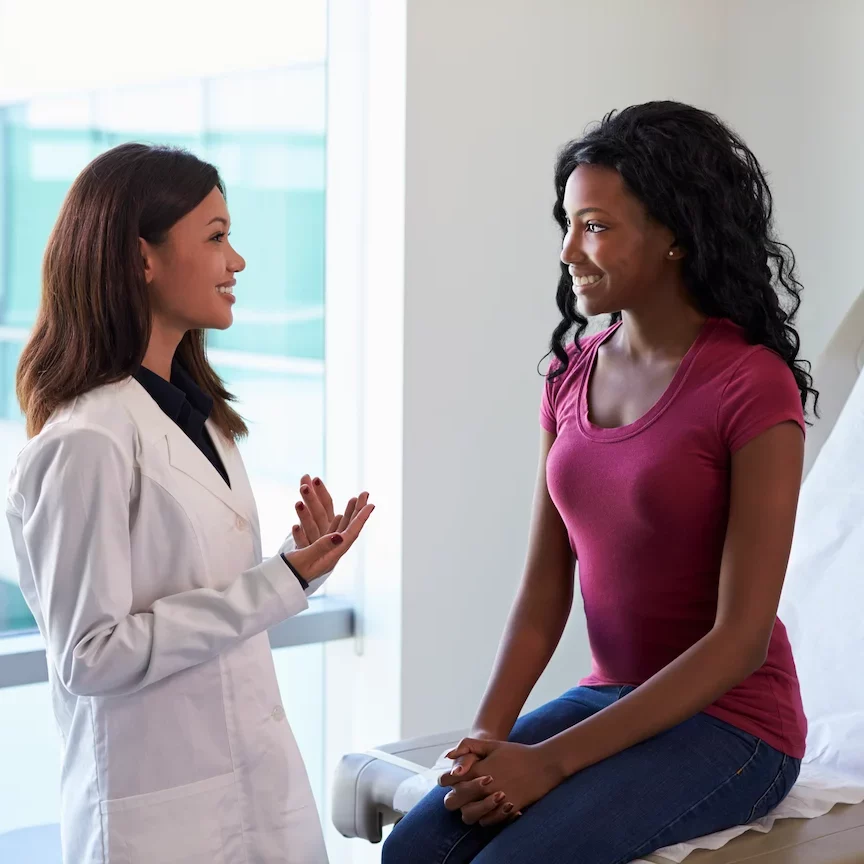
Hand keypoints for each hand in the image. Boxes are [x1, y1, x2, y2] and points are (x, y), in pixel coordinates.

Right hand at [285, 476, 373, 581]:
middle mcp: (333, 552)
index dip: (361, 518)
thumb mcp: (305, 558)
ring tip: (354, 500)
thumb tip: (340, 536)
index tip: (370, 504)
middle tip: (365, 494)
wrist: (282, 583)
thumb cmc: (292, 573)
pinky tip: (339, 516)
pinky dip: (336, 521)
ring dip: (348, 513)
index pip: (350, 533)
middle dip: (357, 511)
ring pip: (340, 528)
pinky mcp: (318, 550)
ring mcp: (326, 551)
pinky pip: (330, 532)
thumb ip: (321, 547)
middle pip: (349, 528)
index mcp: (332, 554)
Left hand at [439, 738, 562, 826]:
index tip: (447, 780)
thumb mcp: (492, 744)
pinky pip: (487, 822)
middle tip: (459, 793)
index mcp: (478, 769)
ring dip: (468, 809)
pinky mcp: (506, 811)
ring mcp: (495, 801)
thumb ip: (468, 746)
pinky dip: (484, 817)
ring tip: (473, 802)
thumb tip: (448, 756)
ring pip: (469, 815)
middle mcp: (484, 787)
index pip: (450, 780)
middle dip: (454, 796)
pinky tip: (488, 809)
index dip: (444, 780)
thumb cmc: (516, 753)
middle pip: (455, 800)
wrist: (543, 764)